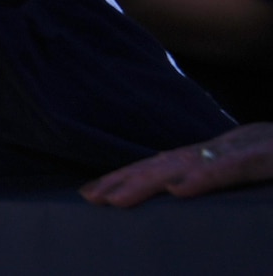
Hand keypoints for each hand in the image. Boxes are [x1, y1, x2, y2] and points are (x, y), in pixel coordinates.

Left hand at [81, 122, 272, 206]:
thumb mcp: (262, 166)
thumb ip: (230, 175)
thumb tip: (189, 191)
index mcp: (227, 150)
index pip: (170, 164)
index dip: (131, 176)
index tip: (96, 192)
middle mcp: (231, 145)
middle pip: (168, 162)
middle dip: (125, 180)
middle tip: (88, 197)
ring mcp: (252, 148)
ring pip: (192, 164)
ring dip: (149, 181)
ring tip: (115, 198)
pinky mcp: (272, 156)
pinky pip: (236, 169)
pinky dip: (206, 178)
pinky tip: (178, 189)